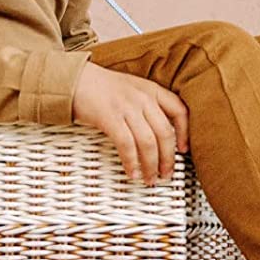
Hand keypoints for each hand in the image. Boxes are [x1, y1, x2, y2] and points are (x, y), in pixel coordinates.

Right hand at [71, 63, 188, 184]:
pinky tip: (131, 172)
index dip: (186, 133)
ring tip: (149, 179)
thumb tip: (160, 134)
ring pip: (148, 142)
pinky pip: (127, 145)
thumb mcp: (130, 89)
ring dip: (151, 166)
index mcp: (150, 89)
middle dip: (168, 159)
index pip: (179, 111)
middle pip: (165, 133)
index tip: (184, 150)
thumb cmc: (100, 88)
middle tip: (166, 175)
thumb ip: (147, 104)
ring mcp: (126, 107)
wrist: (73, 80)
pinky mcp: (110, 117)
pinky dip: (131, 162)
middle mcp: (142, 97)